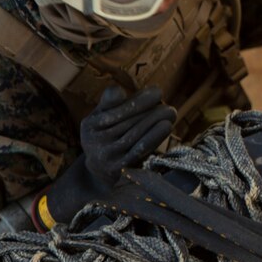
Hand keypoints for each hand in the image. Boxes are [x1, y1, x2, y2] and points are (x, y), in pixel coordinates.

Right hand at [36, 85, 175, 229]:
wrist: (100, 172)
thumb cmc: (107, 136)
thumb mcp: (101, 119)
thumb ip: (109, 103)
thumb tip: (118, 90)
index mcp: (90, 124)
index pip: (115, 107)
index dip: (138, 99)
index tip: (157, 92)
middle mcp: (93, 140)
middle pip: (128, 120)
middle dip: (151, 109)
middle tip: (168, 104)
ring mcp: (105, 155)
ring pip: (135, 133)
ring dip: (155, 120)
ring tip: (171, 112)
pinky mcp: (119, 168)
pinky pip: (139, 149)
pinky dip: (154, 136)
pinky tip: (167, 126)